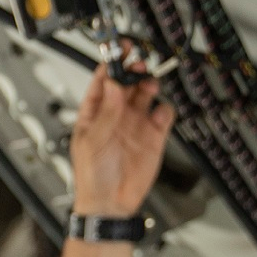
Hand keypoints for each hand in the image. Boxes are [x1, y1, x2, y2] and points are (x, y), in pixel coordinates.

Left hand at [69, 55, 173, 217]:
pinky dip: (164, 109)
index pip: (102, 82)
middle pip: (127, 83)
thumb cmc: (92, 177)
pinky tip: (159, 113)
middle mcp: (116, 115)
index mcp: (94, 113)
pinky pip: (163, 114)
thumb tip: (112, 85)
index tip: (117, 51)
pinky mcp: (153, 136)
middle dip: (132, 70)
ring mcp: (135, 123)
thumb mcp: (93, 141)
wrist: (110, 204)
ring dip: (148, 84)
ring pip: (146, 93)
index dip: (110, 65)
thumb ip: (105, 113)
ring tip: (148, 84)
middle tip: (137, 64)